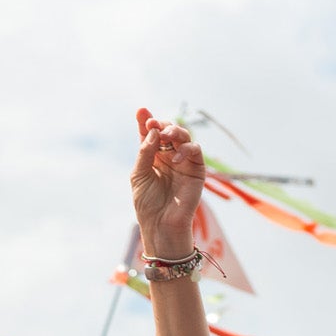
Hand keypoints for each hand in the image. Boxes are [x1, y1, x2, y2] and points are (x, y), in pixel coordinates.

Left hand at [129, 108, 205, 258]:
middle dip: (161, 124)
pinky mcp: (197, 169)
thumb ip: (145, 152)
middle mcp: (168, 156)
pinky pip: (195, 150)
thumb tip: (153, 129)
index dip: (147, 121)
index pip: (151, 134)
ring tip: (165, 135)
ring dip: (174, 131)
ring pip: (183, 136)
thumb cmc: (147, 203)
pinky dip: (186, 149)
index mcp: (153, 156)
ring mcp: (183, 161)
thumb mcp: (139, 175)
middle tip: (153, 124)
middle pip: (167, 130)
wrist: (160, 225)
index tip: (141, 111)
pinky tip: (174, 158)